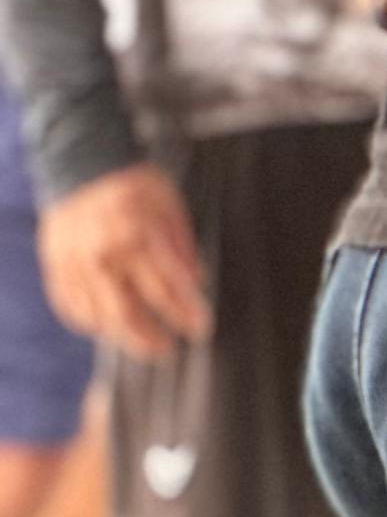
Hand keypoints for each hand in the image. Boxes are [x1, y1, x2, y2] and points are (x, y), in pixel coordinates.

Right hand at [39, 163, 206, 358]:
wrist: (82, 165)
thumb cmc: (133, 184)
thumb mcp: (170, 205)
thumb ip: (183, 246)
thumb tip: (197, 282)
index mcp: (138, 237)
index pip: (167, 289)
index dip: (185, 314)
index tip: (201, 330)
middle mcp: (104, 255)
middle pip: (129, 313)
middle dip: (151, 339)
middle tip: (168, 351)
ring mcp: (76, 264)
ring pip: (99, 316)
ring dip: (122, 337)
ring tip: (142, 344)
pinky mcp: (57, 266)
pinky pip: (71, 307)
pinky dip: (89, 323)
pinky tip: (106, 328)